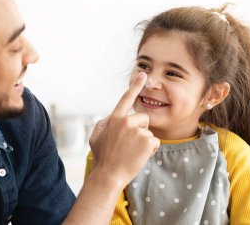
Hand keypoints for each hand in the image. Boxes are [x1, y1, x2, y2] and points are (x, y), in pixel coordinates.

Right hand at [89, 72, 159, 186]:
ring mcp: (137, 130)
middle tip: (130, 144)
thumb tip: (109, 117)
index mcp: (114, 119)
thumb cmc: (102, 158)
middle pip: (143, 118)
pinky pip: (154, 142)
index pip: (126, 98)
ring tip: (132, 152)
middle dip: (140, 129)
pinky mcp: (147, 140)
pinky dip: (150, 150)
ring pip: (148, 132)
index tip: (142, 74)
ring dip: (144, 142)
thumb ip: (102, 124)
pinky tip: (138, 156)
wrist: (108, 176)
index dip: (135, 85)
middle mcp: (126, 121)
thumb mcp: (95, 138)